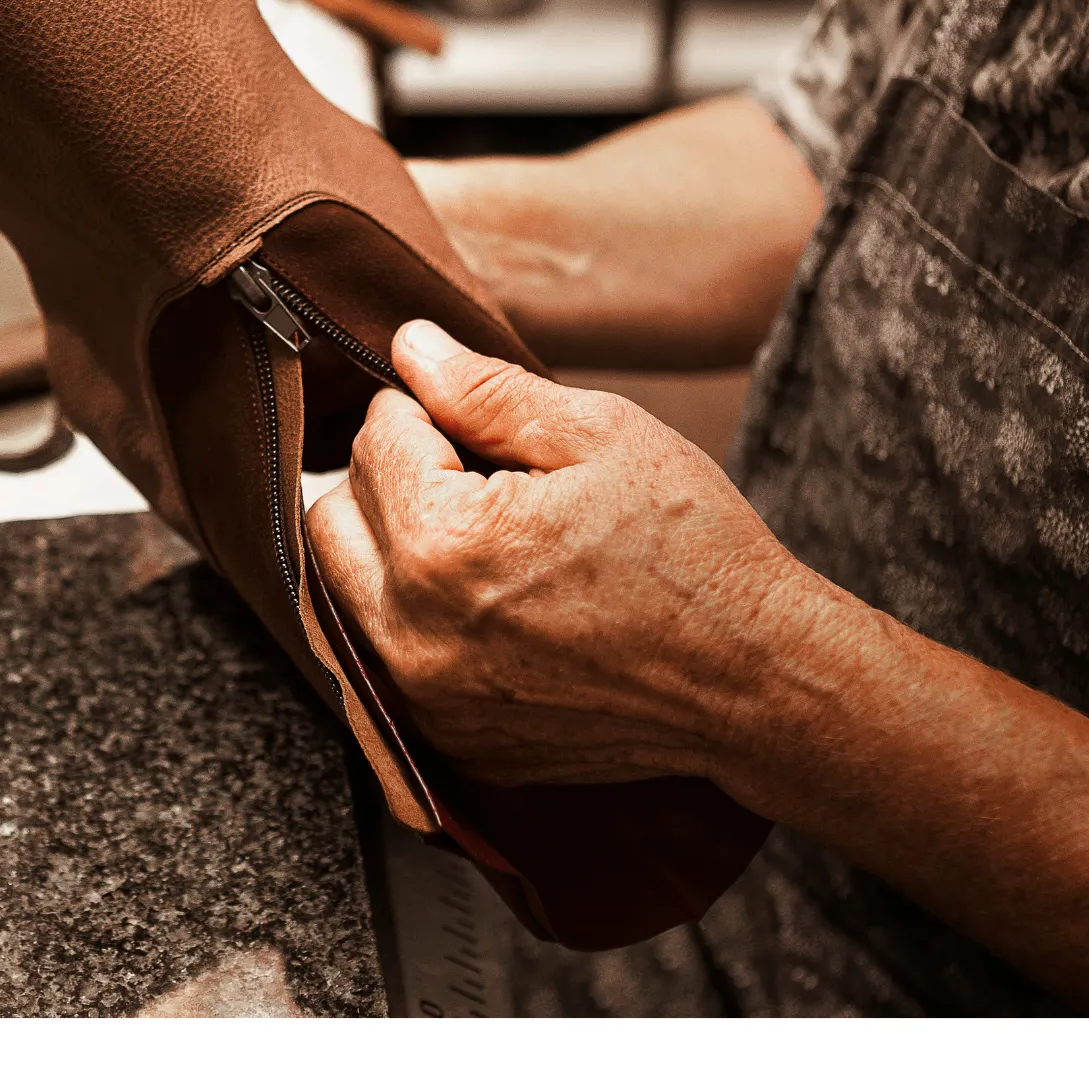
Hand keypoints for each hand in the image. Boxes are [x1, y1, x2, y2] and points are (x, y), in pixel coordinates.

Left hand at [305, 319, 823, 789]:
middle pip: (330, 518)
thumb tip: (409, 347)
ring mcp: (424, 700)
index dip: (426, 412)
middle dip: (386, 478)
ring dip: (387, 550)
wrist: (758, 684)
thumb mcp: (599, 435)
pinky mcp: (448, 740)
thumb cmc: (694, 553)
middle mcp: (409, 634)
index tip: (478, 424)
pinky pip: (386, 659)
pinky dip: (415, 621)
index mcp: (440, 546)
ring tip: (483, 537)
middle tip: (471, 475)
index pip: (374, 439)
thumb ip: (484, 390)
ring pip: (343, 592)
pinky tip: (490, 604)